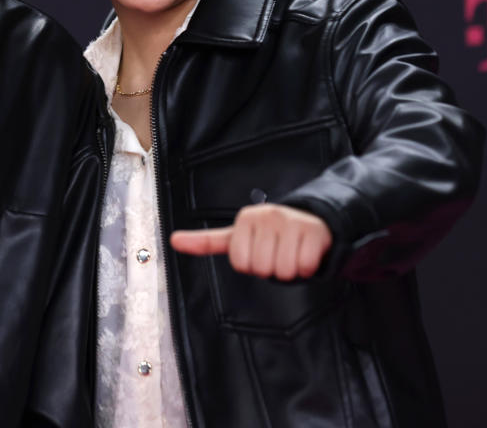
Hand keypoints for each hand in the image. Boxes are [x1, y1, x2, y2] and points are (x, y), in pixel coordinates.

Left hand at [169, 204, 331, 280]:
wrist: (311, 223)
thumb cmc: (270, 235)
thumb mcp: (238, 236)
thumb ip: (207, 241)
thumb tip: (173, 240)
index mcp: (246, 219)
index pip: (240, 263)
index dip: (250, 265)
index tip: (257, 252)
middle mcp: (267, 216)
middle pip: (261, 268)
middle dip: (269, 268)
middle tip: (277, 253)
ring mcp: (291, 222)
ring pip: (282, 270)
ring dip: (288, 270)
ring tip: (290, 252)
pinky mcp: (313, 231)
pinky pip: (304, 267)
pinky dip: (306, 268)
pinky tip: (305, 253)